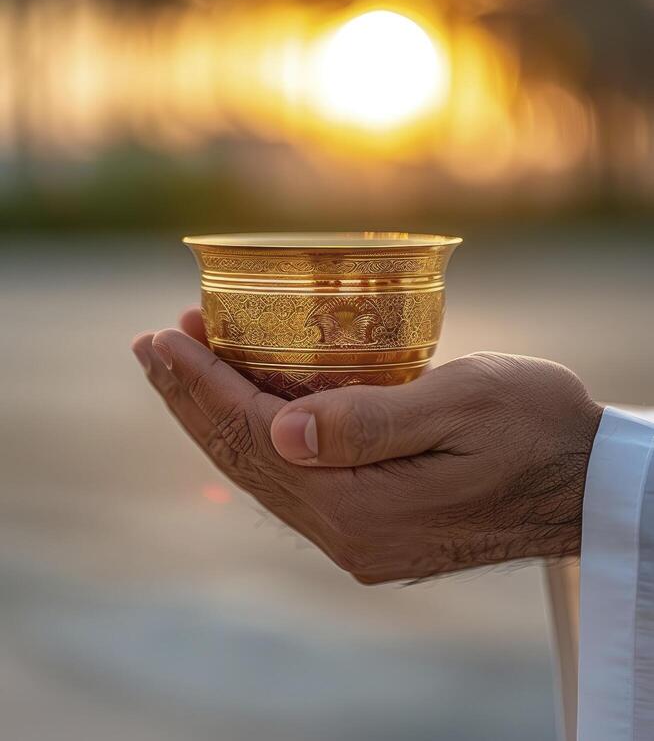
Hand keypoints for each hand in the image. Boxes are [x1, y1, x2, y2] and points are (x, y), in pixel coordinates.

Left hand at [132, 309, 601, 583]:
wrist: (586, 481)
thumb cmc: (536, 428)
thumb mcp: (460, 406)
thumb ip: (369, 421)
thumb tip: (282, 430)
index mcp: (363, 507)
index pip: (254, 437)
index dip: (203, 384)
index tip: (165, 335)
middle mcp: (350, 533)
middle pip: (245, 458)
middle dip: (192, 396)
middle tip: (153, 343)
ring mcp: (360, 536)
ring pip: (264, 470)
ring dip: (218, 413)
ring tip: (181, 364)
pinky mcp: (374, 524)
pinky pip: (296, 477)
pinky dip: (259, 432)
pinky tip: (247, 400)